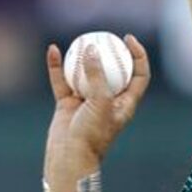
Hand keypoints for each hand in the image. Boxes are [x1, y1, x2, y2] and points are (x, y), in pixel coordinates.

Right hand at [43, 34, 150, 183]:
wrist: (69, 158)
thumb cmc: (91, 135)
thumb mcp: (100, 103)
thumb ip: (97, 76)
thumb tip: (90, 49)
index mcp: (125, 103)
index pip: (138, 75)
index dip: (138, 55)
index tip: (128, 39)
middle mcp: (108, 101)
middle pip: (114, 70)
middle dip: (111, 51)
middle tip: (104, 34)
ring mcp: (87, 102)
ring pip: (85, 73)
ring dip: (82, 56)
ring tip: (78, 39)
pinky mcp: (67, 104)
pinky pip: (62, 80)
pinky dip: (57, 66)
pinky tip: (52, 50)